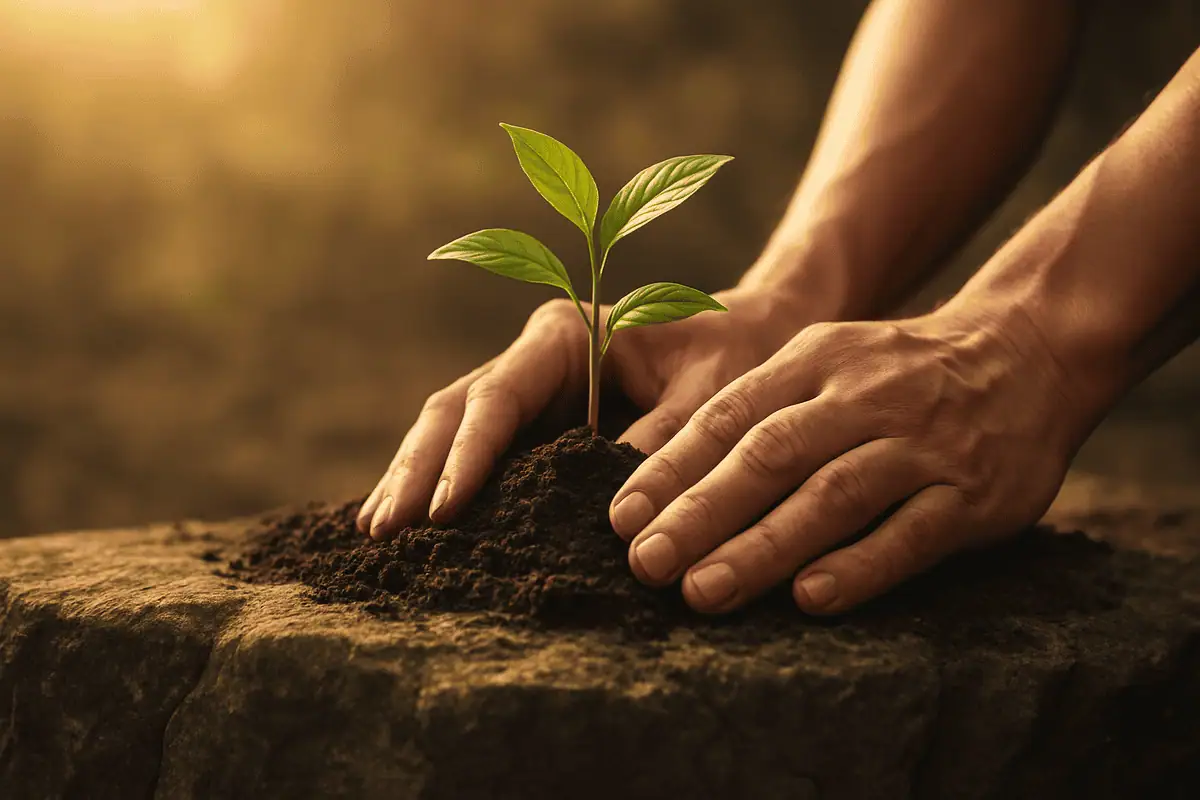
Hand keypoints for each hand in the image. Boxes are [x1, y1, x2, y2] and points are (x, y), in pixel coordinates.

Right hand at [357, 285, 814, 539]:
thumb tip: (618, 521)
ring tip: (378, 536)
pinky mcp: (539, 421)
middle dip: (417, 470)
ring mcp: (531, 388)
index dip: (467, 454)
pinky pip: (479, 449)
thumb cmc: (739, 354)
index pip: (498, 394)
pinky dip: (445, 484)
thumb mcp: (713, 395)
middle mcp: (536, 356)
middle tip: (383, 533)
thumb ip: (665, 444)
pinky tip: (417, 524)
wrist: (756, 333)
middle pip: (455, 410)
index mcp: (567, 335)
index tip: (442, 510)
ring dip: (417, 479)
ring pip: (453, 428)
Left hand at [609, 304, 1102, 614]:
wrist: (1026, 351)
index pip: (727, 416)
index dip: (670, 469)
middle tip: (646, 563)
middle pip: (770, 455)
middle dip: (701, 513)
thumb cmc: (897, 372)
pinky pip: (911, 532)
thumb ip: (759, 410)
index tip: (621, 519)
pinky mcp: (973, 492)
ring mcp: (920, 444)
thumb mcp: (825, 361)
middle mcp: (862, 397)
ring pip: (833, 495)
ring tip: (704, 591)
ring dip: (764, 545)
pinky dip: (860, 565)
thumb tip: (664, 481)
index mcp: (813, 361)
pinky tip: (812, 598)